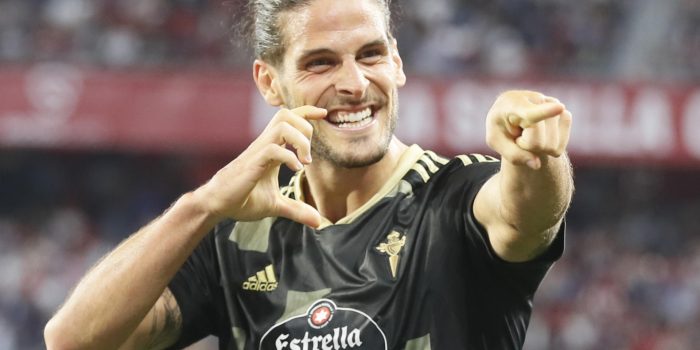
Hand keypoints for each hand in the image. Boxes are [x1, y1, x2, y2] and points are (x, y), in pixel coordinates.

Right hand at [193, 105, 326, 227]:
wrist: (217, 205)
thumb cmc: (242, 199)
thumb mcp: (276, 205)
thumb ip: (297, 210)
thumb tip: (318, 222)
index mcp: (271, 148)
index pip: (289, 119)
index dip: (307, 112)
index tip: (323, 114)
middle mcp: (265, 145)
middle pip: (286, 115)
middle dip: (305, 127)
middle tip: (309, 154)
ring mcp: (258, 152)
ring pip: (281, 126)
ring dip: (300, 140)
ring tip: (305, 163)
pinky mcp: (252, 163)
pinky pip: (273, 149)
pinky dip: (289, 157)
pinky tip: (295, 170)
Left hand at [485, 90, 571, 168]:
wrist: (510, 112)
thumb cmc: (500, 126)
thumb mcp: (496, 140)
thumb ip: (513, 154)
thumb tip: (536, 165)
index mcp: (512, 104)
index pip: (530, 112)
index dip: (545, 112)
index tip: (559, 108)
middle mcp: (536, 100)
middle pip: (538, 143)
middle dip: (526, 147)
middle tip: (518, 134)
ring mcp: (554, 106)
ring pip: (552, 145)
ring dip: (538, 146)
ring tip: (528, 132)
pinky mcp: (565, 114)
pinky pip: (561, 144)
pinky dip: (550, 146)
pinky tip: (540, 133)